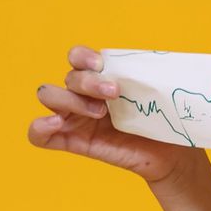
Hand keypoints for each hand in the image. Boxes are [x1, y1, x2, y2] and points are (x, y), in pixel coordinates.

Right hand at [29, 43, 204, 189]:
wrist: (171, 155)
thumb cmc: (163, 120)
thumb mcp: (155, 93)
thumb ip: (144, 76)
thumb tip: (150, 61)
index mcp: (100, 77)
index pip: (78, 57)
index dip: (83, 56)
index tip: (101, 64)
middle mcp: (83, 94)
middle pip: (68, 78)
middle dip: (87, 82)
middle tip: (114, 94)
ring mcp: (75, 117)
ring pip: (48, 95)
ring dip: (70, 100)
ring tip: (99, 113)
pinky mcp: (72, 140)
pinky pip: (38, 135)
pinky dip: (38, 127)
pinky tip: (56, 124)